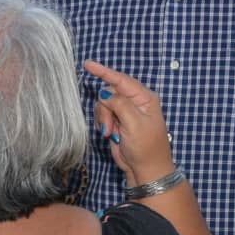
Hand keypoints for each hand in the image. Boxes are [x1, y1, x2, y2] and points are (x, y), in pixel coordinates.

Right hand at [83, 60, 174, 186]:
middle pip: (110, 93)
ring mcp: (125, 112)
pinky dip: (102, 124)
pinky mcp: (117, 122)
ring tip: (110, 135)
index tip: (88, 64)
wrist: (146, 171)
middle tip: (109, 129)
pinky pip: (103, 115)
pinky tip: (109, 135)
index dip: (104, 71)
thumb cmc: (146, 147)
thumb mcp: (134, 124)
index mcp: (144, 98)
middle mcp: (135, 102)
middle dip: (105, 109)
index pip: (121, 80)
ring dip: (103, 119)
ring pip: (104, 105)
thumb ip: (119, 104)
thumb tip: (105, 93)